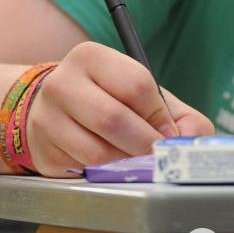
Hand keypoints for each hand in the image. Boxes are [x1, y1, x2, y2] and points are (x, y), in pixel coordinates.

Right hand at [26, 42, 212, 176]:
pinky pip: (83, 171)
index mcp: (90, 57)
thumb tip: (190, 143)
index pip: (136, 84)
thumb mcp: (142, 95)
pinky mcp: (43, 151)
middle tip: (157, 156)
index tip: (166, 131)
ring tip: (132, 160)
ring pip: (97, 152)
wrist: (54, 110)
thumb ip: (178, 116)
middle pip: (112, 119)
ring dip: (125, 164)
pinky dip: (105, 174)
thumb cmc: (108, 100)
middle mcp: (62, 83)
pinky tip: (107, 166)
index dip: (159, 115)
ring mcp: (46, 119)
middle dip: (145, 144)